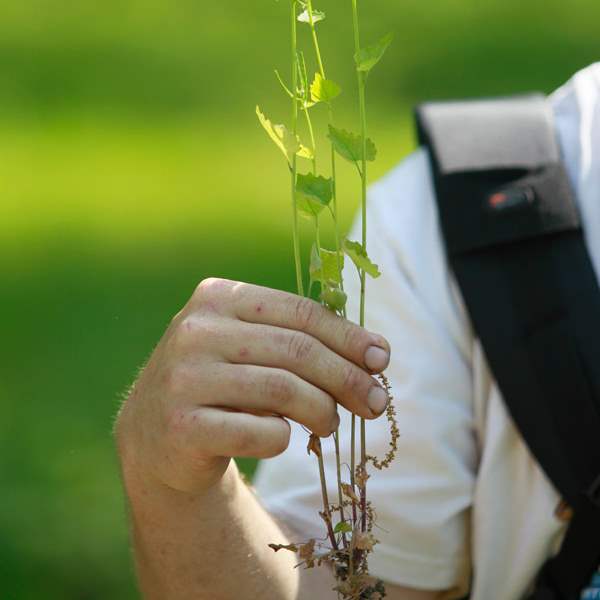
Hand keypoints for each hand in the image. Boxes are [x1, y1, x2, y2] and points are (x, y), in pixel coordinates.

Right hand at [115, 278, 390, 495]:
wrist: (155, 435)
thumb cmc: (219, 383)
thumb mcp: (249, 347)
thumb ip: (300, 340)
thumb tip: (377, 353)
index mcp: (217, 297)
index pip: (300, 312)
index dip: (349, 336)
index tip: (382, 359)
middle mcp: (196, 330)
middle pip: (297, 352)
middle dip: (347, 379)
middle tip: (375, 403)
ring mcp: (184, 378)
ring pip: (283, 391)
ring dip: (323, 412)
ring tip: (330, 425)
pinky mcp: (182, 426)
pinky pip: (260, 433)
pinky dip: (284, 439)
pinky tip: (283, 438)